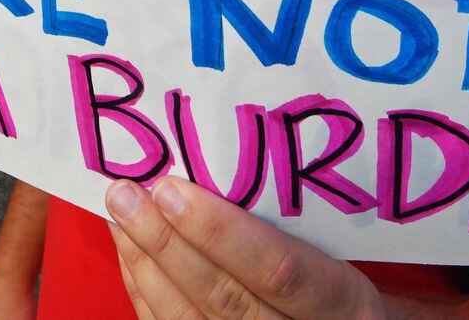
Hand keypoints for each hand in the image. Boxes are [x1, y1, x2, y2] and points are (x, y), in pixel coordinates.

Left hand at [106, 176, 385, 319]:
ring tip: (120, 214)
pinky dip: (145, 293)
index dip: (221, 233)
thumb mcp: (347, 251)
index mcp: (346, 305)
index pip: (279, 271)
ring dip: (146, 264)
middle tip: (126, 193)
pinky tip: (130, 253)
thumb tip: (222, 164)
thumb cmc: (348, 285)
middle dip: (166, 243)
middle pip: (225, 298)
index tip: (171, 190)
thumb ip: (300, 224)